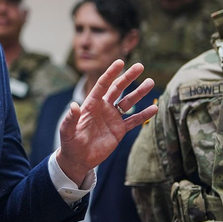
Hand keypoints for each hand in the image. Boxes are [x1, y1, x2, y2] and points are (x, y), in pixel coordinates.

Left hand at [56, 60, 156, 184]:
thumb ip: (70, 119)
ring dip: (139, 93)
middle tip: (140, 66)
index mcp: (91, 104)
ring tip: (150, 82)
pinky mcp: (119, 130)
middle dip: (128, 77)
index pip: (102, 85)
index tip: (120, 62)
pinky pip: (133, 120)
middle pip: (117, 89)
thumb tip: (73, 106)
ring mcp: (112, 118)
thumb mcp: (67, 131)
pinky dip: (144, 115)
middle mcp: (103, 108)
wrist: (78, 159)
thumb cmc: (70, 143)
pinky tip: (154, 108)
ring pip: (128, 102)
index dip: (110, 74)